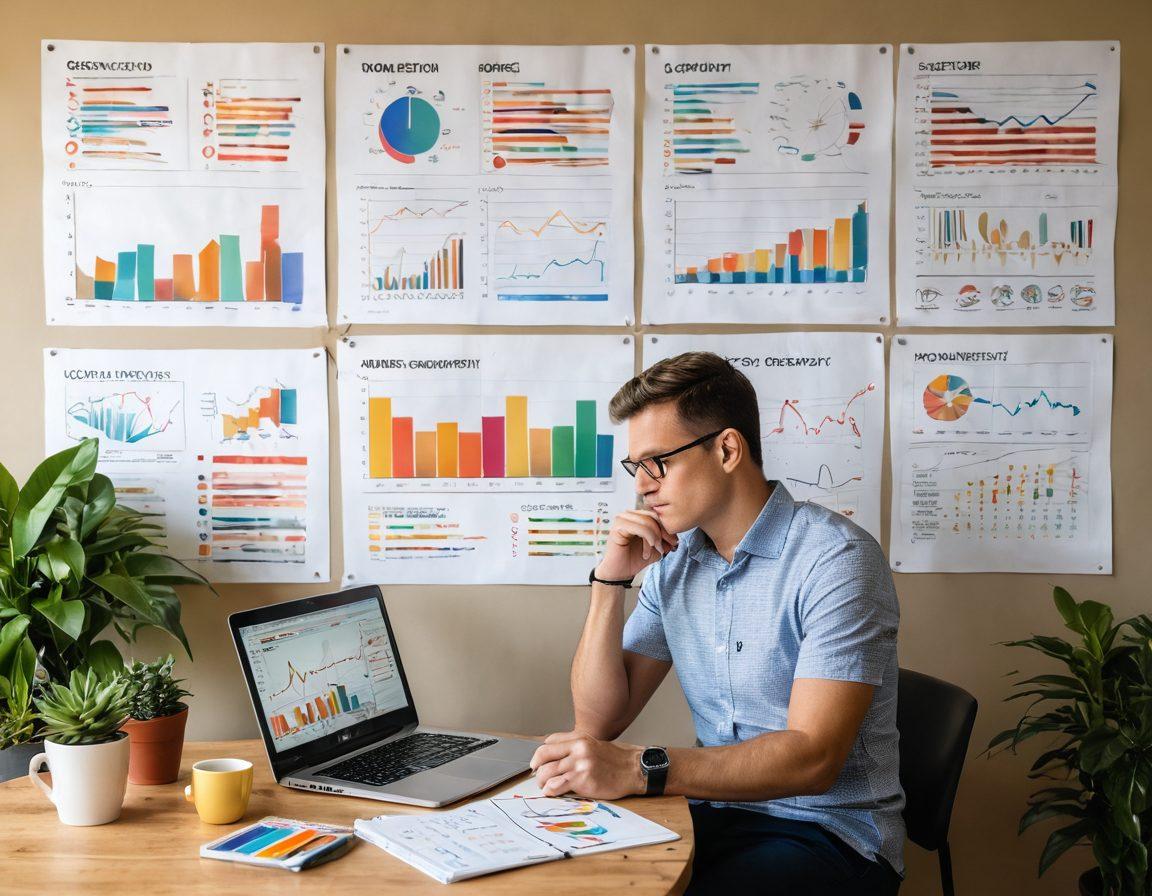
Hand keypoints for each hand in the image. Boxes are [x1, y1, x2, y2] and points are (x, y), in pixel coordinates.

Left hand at [530, 731, 645, 799]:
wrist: (634, 769)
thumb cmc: (616, 759)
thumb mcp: (594, 744)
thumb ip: (573, 744)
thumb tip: (552, 748)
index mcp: (579, 739)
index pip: (549, 743)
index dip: (539, 755)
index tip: (537, 763)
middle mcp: (578, 750)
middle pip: (544, 756)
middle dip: (537, 768)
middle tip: (537, 775)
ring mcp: (580, 765)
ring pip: (547, 772)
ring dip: (541, 781)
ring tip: (545, 786)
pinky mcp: (583, 780)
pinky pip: (557, 785)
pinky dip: (550, 790)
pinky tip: (551, 792)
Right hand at [594, 510, 678, 581]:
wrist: (620, 572)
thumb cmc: (634, 559)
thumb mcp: (655, 547)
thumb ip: (665, 539)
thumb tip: (677, 536)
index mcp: (636, 516)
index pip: (656, 515)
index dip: (667, 528)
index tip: (674, 542)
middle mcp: (628, 514)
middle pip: (653, 516)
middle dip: (664, 532)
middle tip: (669, 546)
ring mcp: (621, 519)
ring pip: (647, 521)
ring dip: (656, 537)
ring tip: (657, 549)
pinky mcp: (618, 527)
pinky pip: (640, 528)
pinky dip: (648, 538)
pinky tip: (649, 549)